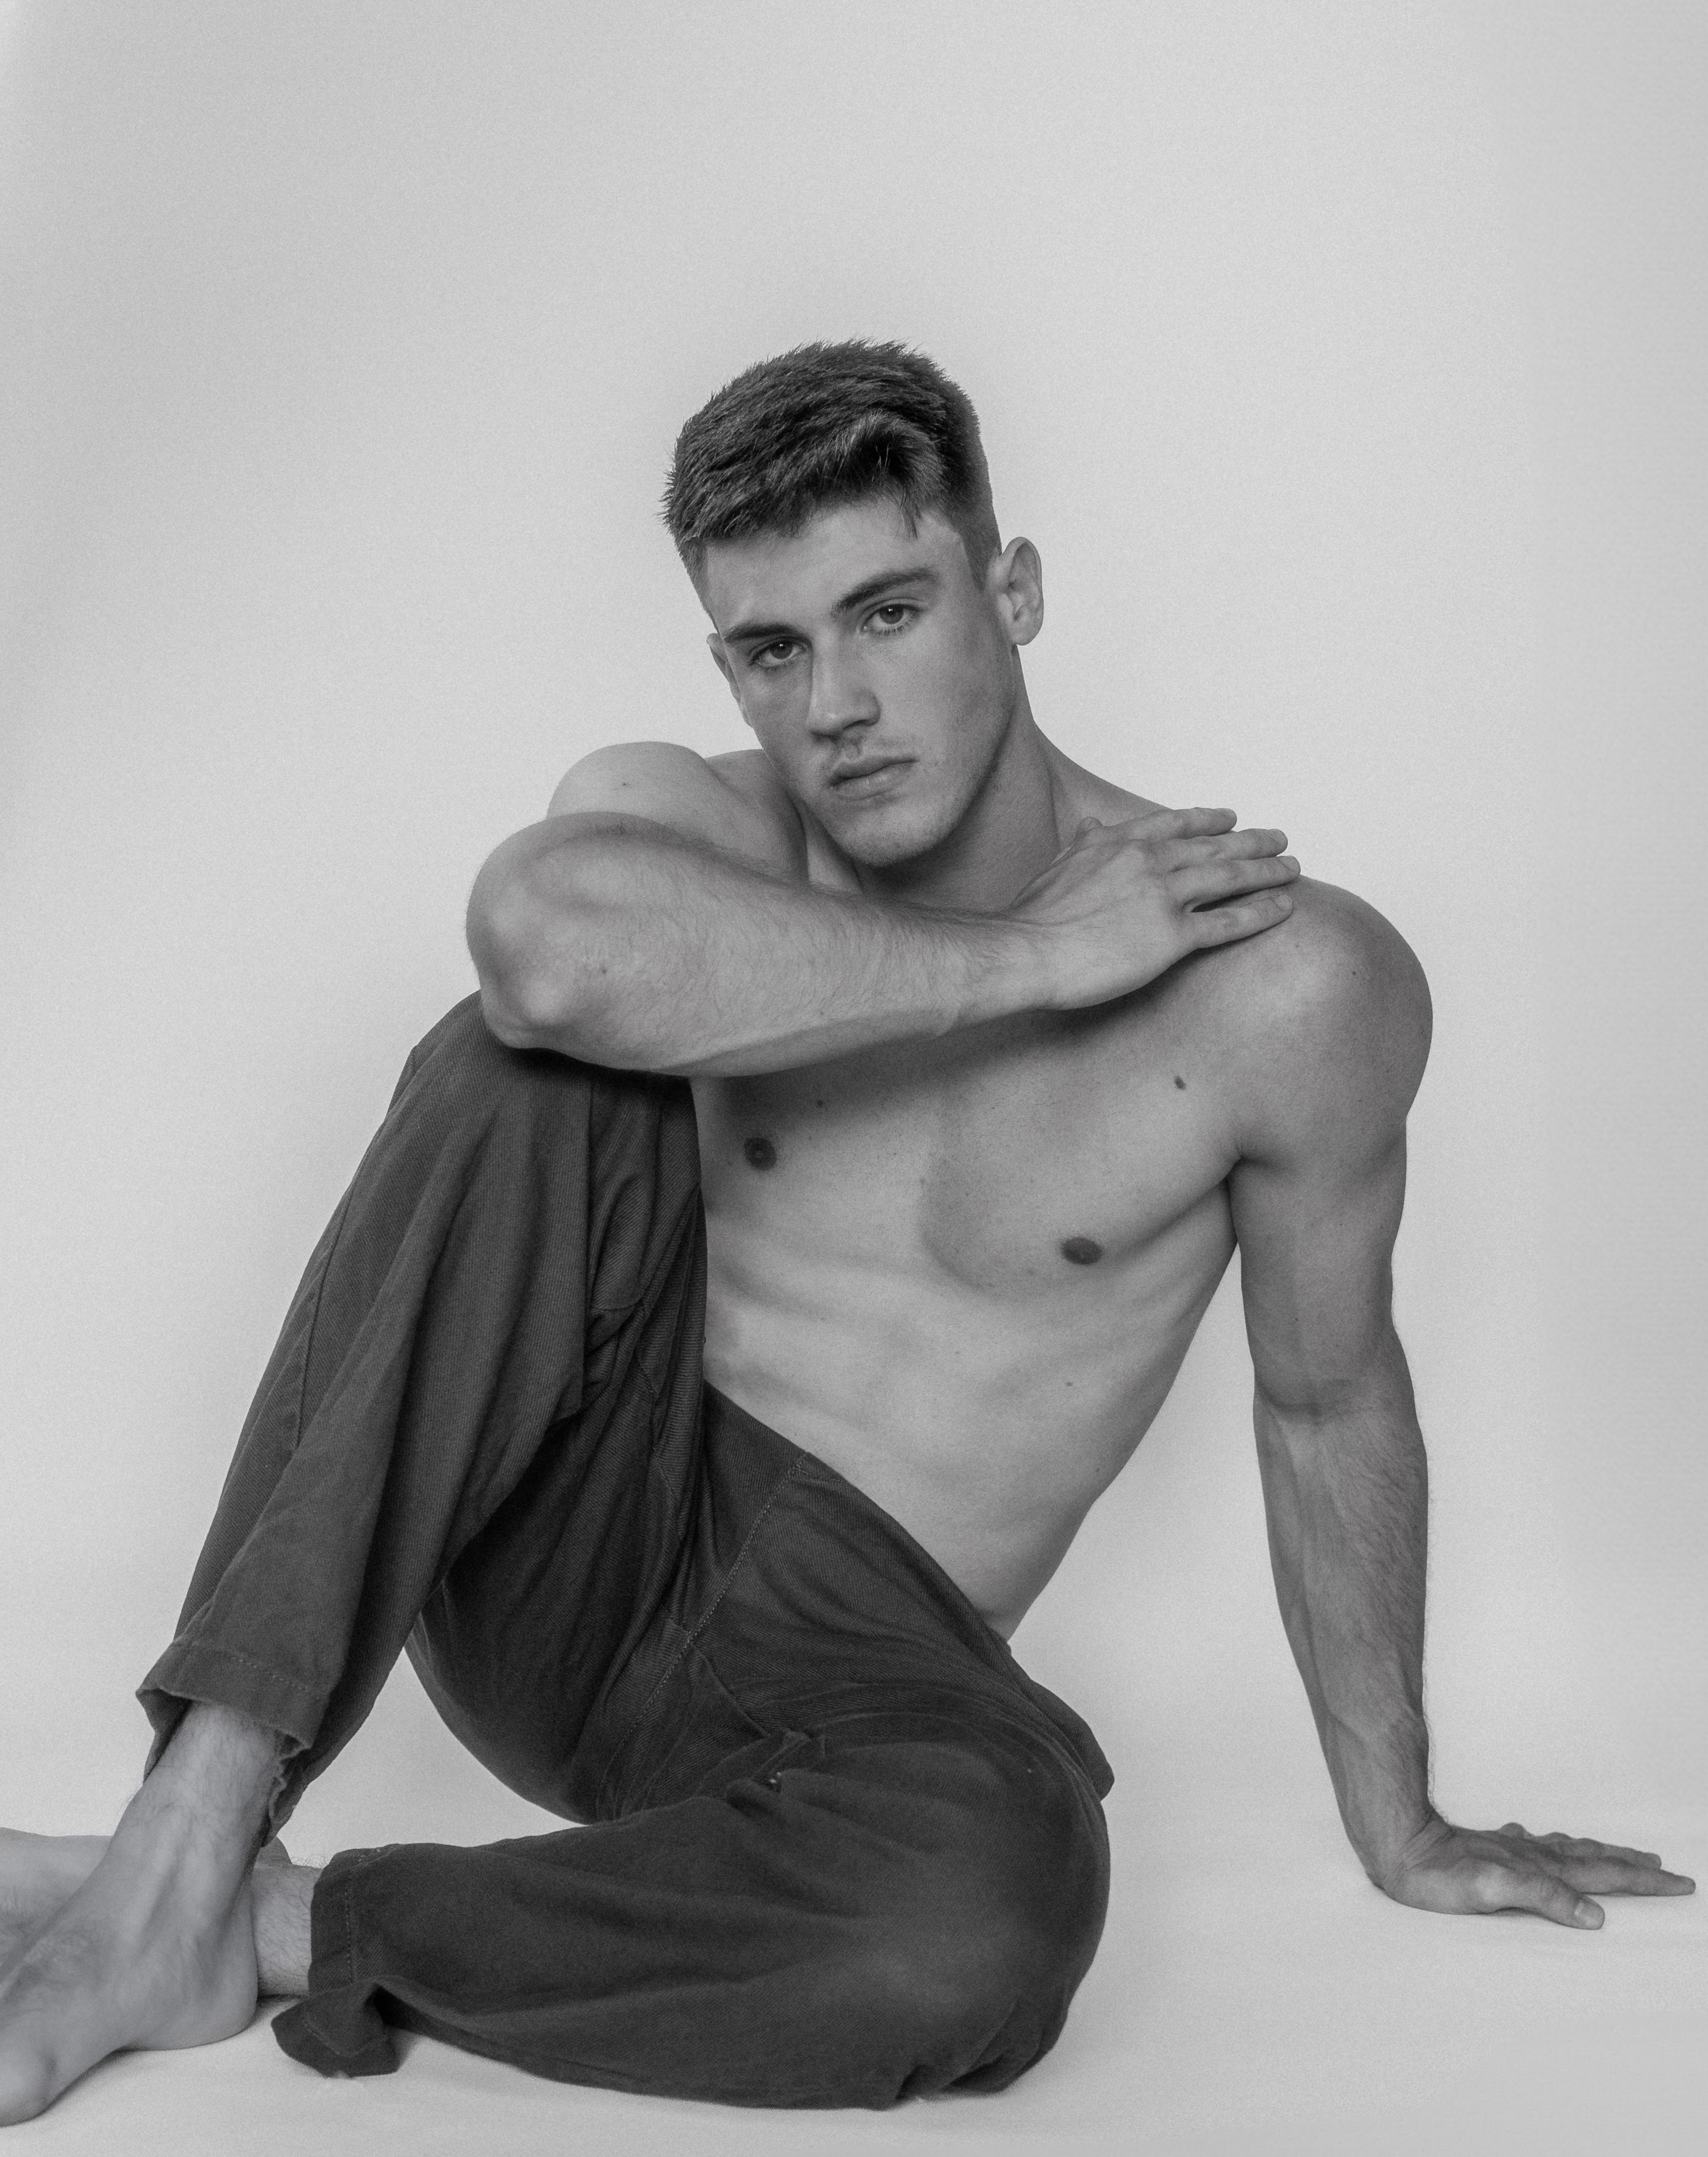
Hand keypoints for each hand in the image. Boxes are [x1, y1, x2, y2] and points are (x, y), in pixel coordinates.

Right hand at [1008, 805, 1299, 1009]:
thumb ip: (1085, 843)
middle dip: (1253, 841)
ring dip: (1266, 870)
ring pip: (1229, 876)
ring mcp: (1164, 897)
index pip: (1177, 823)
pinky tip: (1283, 906)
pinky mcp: (1172, 937)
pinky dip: (1260, 911)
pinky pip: (1228, 920)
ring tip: (1292, 867)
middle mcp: (1149, 860)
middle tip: (1279, 840)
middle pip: (1214, 845)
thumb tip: (1092, 823)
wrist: (1028, 949)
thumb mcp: (1060, 862)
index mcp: (1121, 841)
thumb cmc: (1036, 914)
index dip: (1209, 820)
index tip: (1231, 818)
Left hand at [1378, 1814, 1695, 1927]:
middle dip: (1631, 1865)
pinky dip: (1552, 1849)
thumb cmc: (1438, 1874)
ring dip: (1599, 1853)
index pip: (1603, 1874)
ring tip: (1622, 1853)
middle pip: (1593, 1858)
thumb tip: (1594, 1914)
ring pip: (1567, 1850)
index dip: (1641, 1880)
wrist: (1397, 1845)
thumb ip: (1544, 1897)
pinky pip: (1534, 1847)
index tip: (1678, 1880)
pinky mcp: (1489, 1851)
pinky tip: (1538, 1842)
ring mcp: (1511, 1850)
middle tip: (1664, 1867)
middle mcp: (1530, 1854)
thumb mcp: (1493, 1891)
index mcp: (1540, 1867)